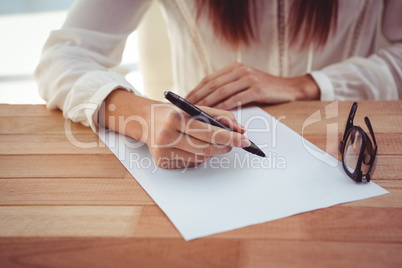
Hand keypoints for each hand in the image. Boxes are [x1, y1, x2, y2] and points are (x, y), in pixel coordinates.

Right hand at [146, 104, 248, 168]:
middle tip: (235, 142)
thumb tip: (240, 129)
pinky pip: (191, 163)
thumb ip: (219, 116)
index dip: (230, 137)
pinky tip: (192, 146)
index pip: (209, 132)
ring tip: (208, 141)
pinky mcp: (162, 162)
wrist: (146, 121)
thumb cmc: (174, 114)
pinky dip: (199, 156)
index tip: (245, 140)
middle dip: (225, 146)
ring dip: (212, 151)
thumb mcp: (194, 109)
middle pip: (206, 149)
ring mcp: (163, 151)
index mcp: (175, 118)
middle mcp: (166, 136)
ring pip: (200, 158)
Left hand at [186, 62, 319, 109]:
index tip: (183, 100)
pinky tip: (215, 114)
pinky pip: (235, 99)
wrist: (290, 88)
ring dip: (207, 103)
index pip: (209, 79)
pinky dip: (223, 107)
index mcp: (234, 67)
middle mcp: (239, 70)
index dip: (195, 90)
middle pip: (212, 84)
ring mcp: (248, 78)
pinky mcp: (256, 88)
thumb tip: (206, 100)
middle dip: (197, 97)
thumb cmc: (265, 89)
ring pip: (222, 91)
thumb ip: (228, 87)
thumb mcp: (245, 83)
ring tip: (196, 112)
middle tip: (184, 108)